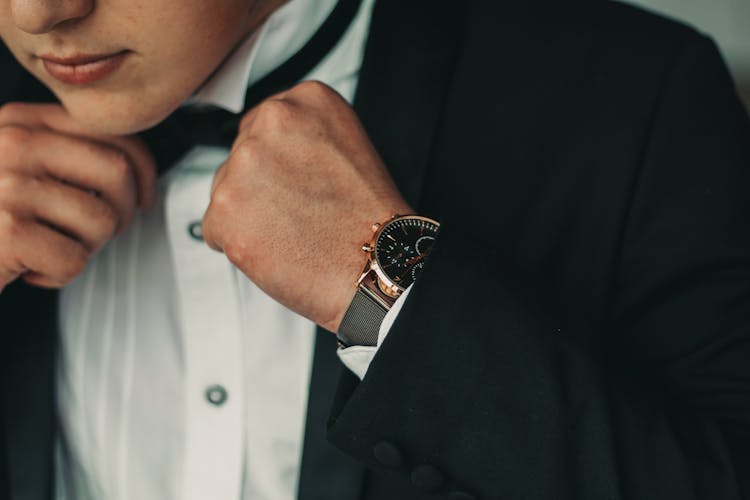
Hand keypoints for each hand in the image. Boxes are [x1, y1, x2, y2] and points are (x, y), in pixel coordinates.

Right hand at [0, 103, 156, 291]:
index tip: (144, 198)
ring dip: (85, 248)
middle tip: (97, 234)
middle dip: (122, 213)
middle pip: (116, 174)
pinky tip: (26, 267)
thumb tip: (138, 173)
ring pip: (101, 221)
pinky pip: (74, 260)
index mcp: (21, 122)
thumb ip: (64, 155)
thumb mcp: (16, 167)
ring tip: (48, 248)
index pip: (113, 135)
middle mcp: (13, 144)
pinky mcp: (7, 231)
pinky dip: (57, 275)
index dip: (143, 172)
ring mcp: (7, 186)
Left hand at [202, 81, 411, 331]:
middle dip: (260, 184)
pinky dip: (236, 243)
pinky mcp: (223, 209)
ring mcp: (244, 164)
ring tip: (291, 230)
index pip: (264, 122)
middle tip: (297, 209)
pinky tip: (274, 247)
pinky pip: (214, 227)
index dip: (279, 160)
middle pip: (241, 153)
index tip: (297, 178)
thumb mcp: (348, 146)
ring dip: (248, 213)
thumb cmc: (368, 220)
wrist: (374, 265)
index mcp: (306, 100)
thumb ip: (303, 136)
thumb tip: (269, 149)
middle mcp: (272, 122)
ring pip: (225, 189)